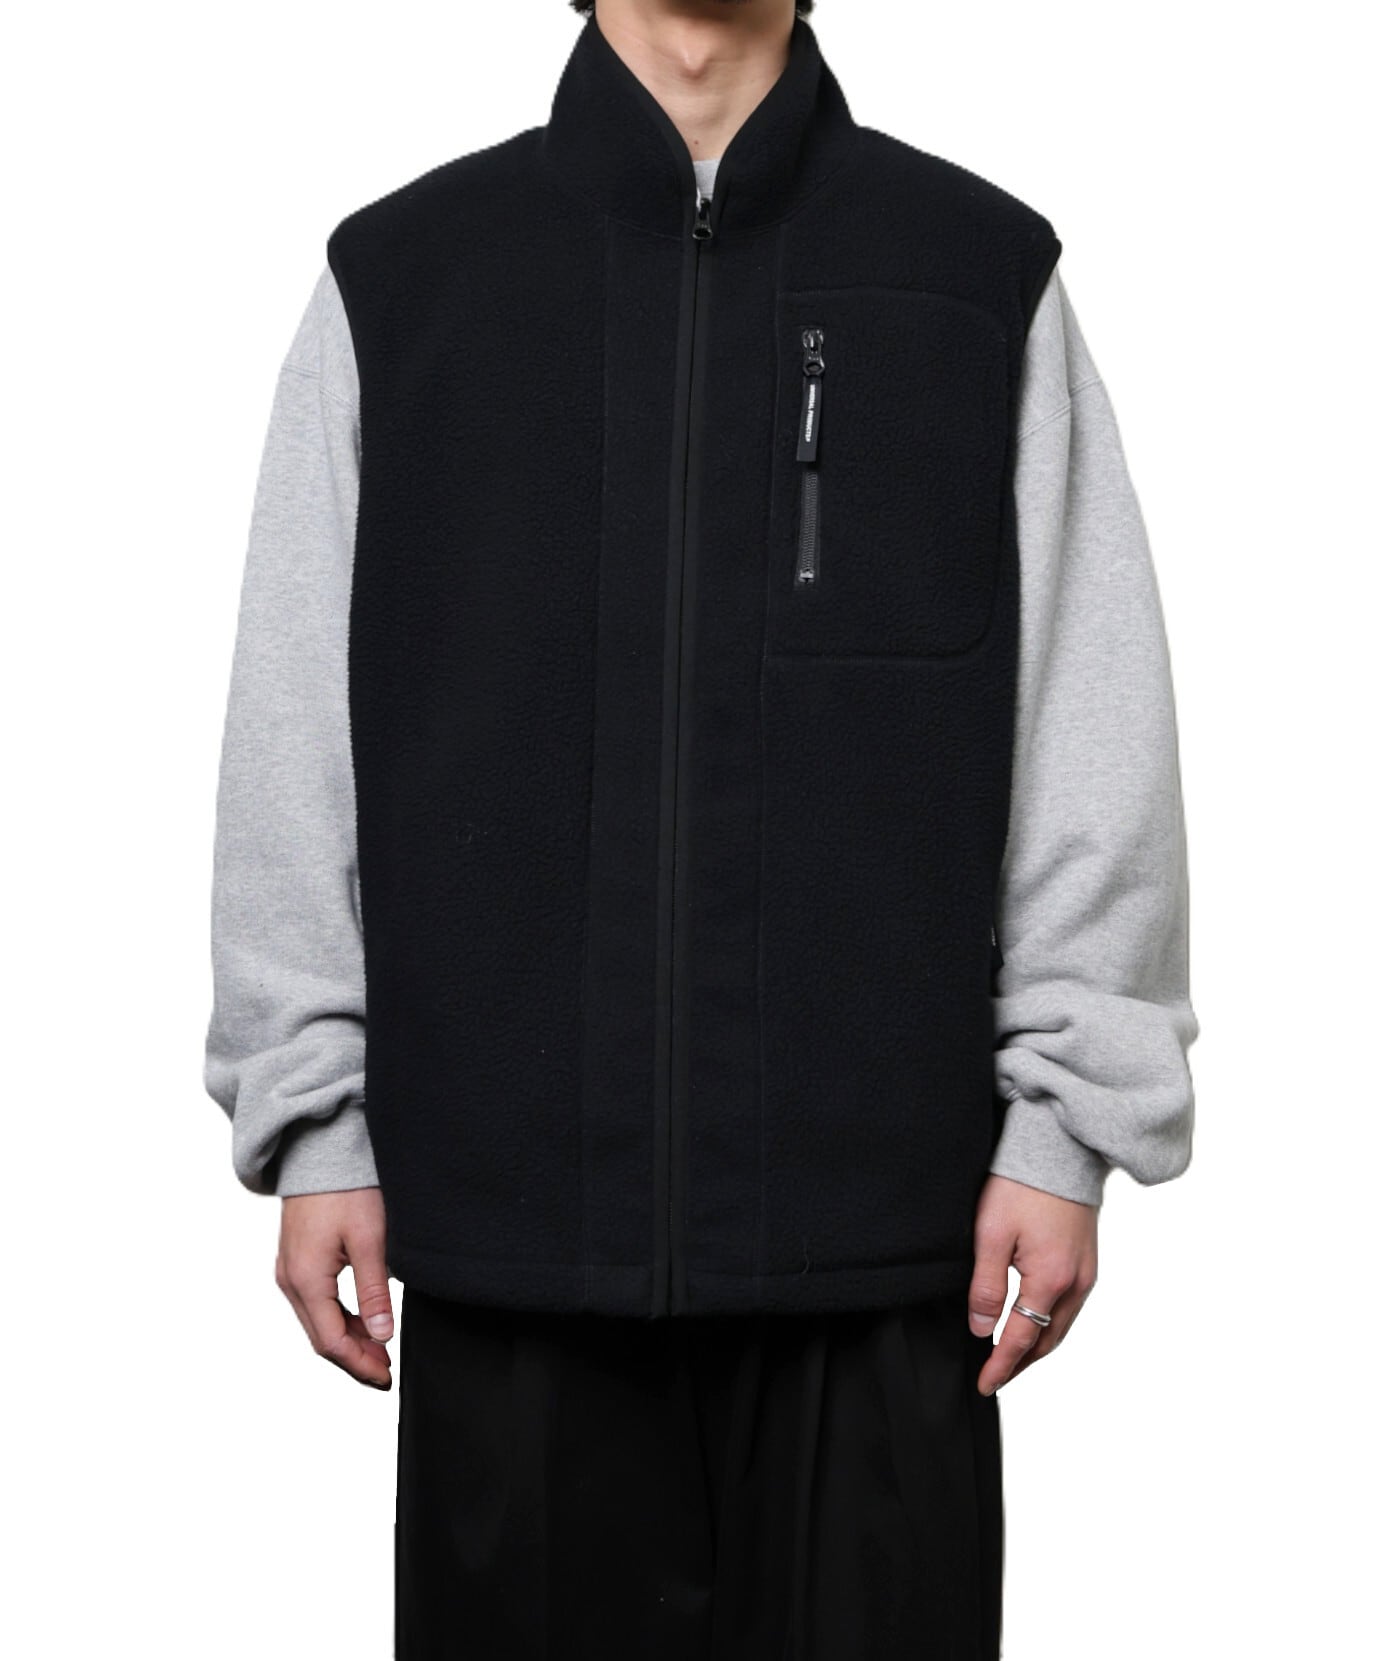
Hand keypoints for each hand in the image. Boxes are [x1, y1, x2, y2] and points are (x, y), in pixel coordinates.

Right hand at [275, 1187, 394, 1389]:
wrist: (321, 1152)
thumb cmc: (346, 1189)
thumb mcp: (370, 1239)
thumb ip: (374, 1290)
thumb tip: (381, 1334)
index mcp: (306, 1279)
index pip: (331, 1341)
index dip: (359, 1364)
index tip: (386, 1376)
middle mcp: (290, 1280)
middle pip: (321, 1337)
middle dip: (354, 1358)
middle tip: (386, 1370)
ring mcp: (290, 1270)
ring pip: (318, 1322)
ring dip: (347, 1340)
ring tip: (380, 1349)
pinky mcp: (297, 1260)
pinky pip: (315, 1303)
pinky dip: (339, 1319)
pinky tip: (362, 1322)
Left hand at [967, 1173, 1097, 1395]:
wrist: (1060, 1148)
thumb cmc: (1021, 1184)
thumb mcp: (991, 1234)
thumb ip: (986, 1286)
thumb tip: (981, 1329)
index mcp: (1050, 1280)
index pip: (1022, 1339)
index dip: (1001, 1365)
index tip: (984, 1384)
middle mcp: (1076, 1283)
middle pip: (1048, 1341)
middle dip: (1021, 1364)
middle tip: (996, 1378)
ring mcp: (1087, 1272)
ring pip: (1062, 1327)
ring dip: (1037, 1347)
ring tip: (1011, 1358)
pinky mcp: (1088, 1259)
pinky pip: (1070, 1307)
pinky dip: (1050, 1325)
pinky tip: (1034, 1323)